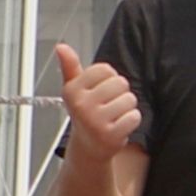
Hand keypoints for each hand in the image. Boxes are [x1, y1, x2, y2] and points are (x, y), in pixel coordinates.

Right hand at [51, 40, 142, 162]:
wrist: (87, 147)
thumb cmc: (84, 113)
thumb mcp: (74, 89)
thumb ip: (70, 67)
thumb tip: (61, 47)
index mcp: (72, 90)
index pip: (105, 69)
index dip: (108, 78)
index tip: (99, 91)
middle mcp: (81, 105)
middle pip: (120, 83)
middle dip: (119, 93)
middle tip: (107, 106)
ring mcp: (95, 121)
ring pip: (130, 99)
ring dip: (126, 108)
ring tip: (113, 116)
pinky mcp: (110, 135)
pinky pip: (135, 116)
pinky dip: (131, 121)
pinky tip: (118, 126)